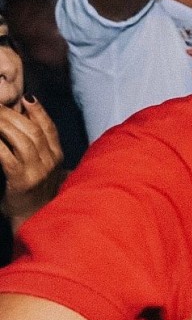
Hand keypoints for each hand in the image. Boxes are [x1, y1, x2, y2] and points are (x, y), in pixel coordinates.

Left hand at [0, 98, 63, 224]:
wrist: (33, 221)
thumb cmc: (33, 194)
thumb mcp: (43, 169)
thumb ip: (38, 148)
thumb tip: (26, 121)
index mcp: (57, 157)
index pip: (49, 128)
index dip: (38, 111)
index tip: (25, 97)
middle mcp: (50, 163)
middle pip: (32, 130)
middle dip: (13, 114)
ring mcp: (38, 172)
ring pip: (21, 139)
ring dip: (3, 123)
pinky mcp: (22, 181)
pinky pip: (8, 156)